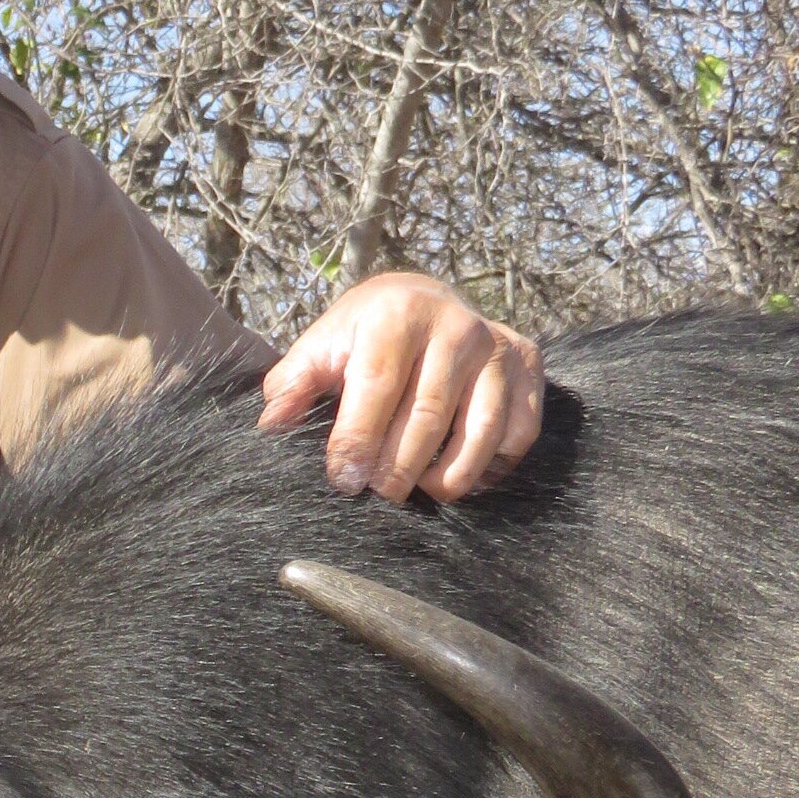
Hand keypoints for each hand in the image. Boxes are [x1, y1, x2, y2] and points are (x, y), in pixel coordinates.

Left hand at [258, 273, 543, 502]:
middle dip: (398, 469)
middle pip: (427, 416)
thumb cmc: (364, 336)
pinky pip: (516, 434)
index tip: (344, 481)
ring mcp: (496, 346)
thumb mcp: (321, 348)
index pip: (377, 386)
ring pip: (479, 432)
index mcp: (398, 313)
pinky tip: (457, 473)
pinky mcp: (526, 365)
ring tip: (419, 490)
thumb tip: (271, 426)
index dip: (358, 440)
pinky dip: (489, 466)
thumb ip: (291, 384)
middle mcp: (455, 325)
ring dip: (448, 477)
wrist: (422, 301)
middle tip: (379, 496)